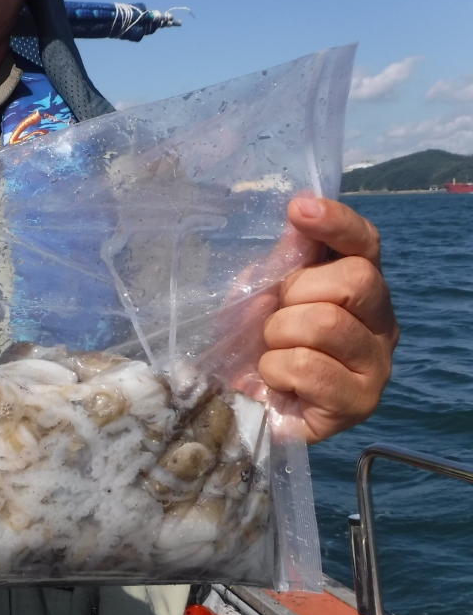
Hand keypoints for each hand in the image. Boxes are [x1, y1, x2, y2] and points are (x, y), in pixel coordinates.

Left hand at [258, 197, 397, 442]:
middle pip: (356, 280)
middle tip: (274, 316)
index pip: (365, 243)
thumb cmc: (250, 341)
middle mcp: (380, 324)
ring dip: (278, 335)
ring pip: (327, 323)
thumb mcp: (258, 291)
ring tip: (270, 352)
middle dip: (297, 292)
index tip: (299, 210)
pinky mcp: (360, 404)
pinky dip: (275, 370)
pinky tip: (275, 382)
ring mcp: (376, 366)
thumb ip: (285, 258)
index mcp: (358, 289)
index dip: (338, 223)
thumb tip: (303, 211)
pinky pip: (308, 367)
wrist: (235, 400)